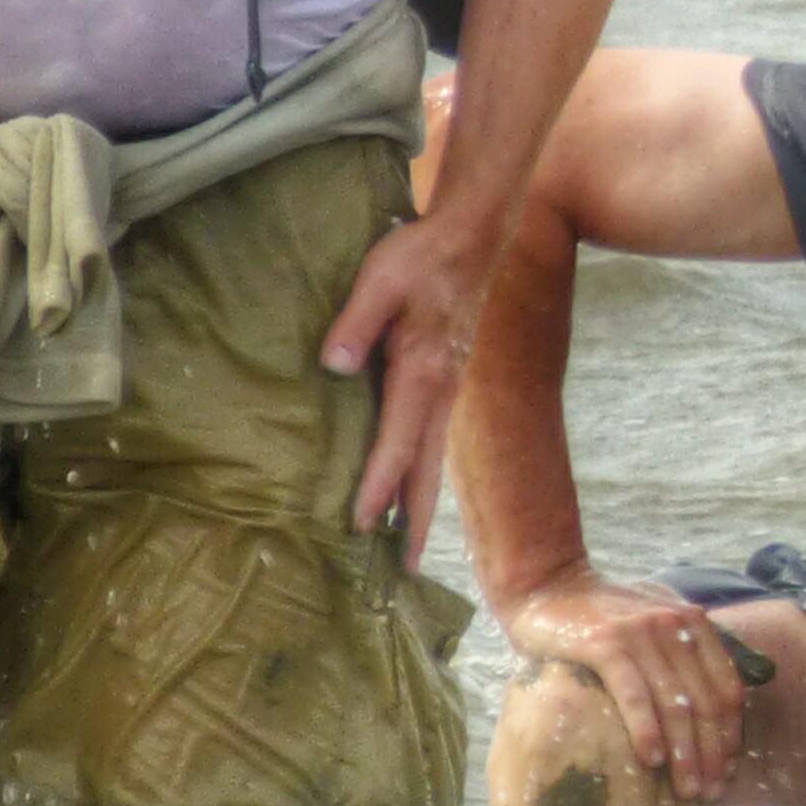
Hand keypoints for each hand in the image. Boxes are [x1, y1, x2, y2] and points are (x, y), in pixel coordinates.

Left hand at [322, 203, 513, 559]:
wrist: (472, 236)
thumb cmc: (420, 255)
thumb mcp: (379, 279)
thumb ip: (354, 323)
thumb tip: (332, 366)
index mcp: (421, 373)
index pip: (396, 443)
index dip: (376, 486)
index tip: (359, 525)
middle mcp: (439, 392)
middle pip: (426, 470)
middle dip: (413, 520)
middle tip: (403, 569)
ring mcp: (447, 389)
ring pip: (433, 460)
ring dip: (419, 503)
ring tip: (405, 543)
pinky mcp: (444, 380)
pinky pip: (433, 441)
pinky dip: (422, 474)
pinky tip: (409, 485)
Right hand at [502, 571, 748, 792]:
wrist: (545, 584)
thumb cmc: (601, 615)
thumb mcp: (655, 620)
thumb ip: (686, 649)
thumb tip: (719, 702)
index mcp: (693, 623)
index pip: (726, 687)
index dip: (731, 732)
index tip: (730, 769)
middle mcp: (674, 625)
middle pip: (705, 701)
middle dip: (712, 753)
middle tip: (712, 792)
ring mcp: (640, 633)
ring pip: (675, 703)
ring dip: (685, 752)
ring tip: (689, 788)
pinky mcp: (604, 643)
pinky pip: (633, 693)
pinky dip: (646, 728)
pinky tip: (652, 759)